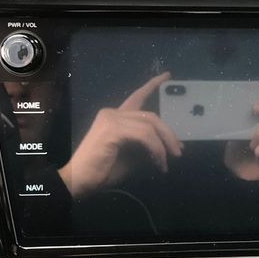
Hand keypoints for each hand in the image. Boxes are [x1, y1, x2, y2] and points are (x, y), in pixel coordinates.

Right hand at [59, 72, 181, 198]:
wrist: (80, 182)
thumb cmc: (103, 172)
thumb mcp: (134, 158)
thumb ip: (151, 148)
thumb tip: (176, 145)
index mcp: (116, 117)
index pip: (137, 96)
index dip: (153, 85)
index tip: (168, 76)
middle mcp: (113, 112)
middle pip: (150, 115)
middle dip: (168, 133)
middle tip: (178, 152)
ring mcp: (111, 118)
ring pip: (149, 125)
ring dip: (163, 145)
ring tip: (167, 162)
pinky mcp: (112, 129)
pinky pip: (144, 135)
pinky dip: (155, 149)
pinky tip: (157, 162)